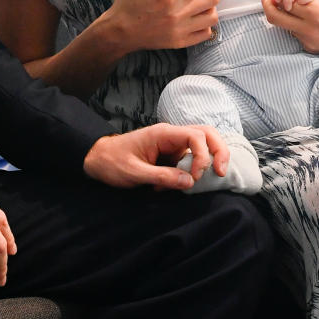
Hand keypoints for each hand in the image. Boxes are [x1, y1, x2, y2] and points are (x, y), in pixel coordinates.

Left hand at [83, 123, 229, 189]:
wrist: (97, 159)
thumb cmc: (112, 162)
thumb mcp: (134, 173)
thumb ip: (162, 176)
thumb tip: (190, 182)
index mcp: (163, 134)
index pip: (196, 136)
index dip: (203, 155)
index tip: (196, 177)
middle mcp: (172, 136)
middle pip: (207, 134)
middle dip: (219, 150)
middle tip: (222, 172)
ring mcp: (173, 145)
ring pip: (203, 144)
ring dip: (209, 159)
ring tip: (212, 176)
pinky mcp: (171, 155)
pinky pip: (191, 159)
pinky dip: (192, 171)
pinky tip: (180, 184)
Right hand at [109, 0, 225, 49]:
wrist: (119, 31)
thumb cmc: (127, 1)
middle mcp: (176, 14)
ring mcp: (180, 30)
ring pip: (212, 17)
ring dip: (211, 6)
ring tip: (203, 0)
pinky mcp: (180, 42)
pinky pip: (206, 33)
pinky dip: (207, 23)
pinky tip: (198, 16)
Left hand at [262, 0, 318, 55]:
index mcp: (316, 12)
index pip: (285, 0)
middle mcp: (309, 30)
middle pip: (275, 17)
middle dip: (268, 3)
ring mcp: (310, 42)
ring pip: (284, 26)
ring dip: (283, 12)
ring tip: (292, 0)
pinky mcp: (313, 49)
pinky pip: (295, 34)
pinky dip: (294, 23)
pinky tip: (304, 13)